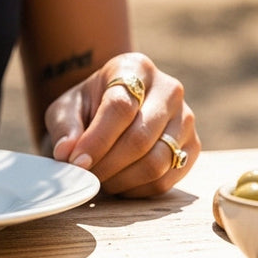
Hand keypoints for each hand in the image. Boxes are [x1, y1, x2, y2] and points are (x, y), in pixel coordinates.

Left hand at [45, 52, 199, 196]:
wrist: (113, 110)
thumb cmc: (88, 107)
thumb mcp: (67, 108)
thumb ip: (65, 126)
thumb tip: (67, 152)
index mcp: (135, 68)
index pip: (120, 107)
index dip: (97, 140)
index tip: (76, 161)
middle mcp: (168, 89)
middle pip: (141, 137)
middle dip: (108, 164)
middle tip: (85, 176)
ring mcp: (186, 119)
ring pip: (157, 161)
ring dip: (122, 179)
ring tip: (99, 180)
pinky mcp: (193, 147)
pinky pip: (166, 180)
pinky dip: (137, 189)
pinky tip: (118, 183)